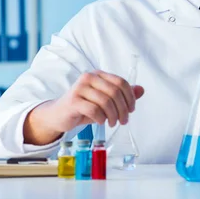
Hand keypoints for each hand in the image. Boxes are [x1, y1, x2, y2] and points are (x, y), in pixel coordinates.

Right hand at [24, 70, 144, 144]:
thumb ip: (122, 95)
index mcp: (99, 75)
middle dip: (123, 109)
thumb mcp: (105, 102)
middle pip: (115, 92)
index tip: (131, 109)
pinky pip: (94, 109)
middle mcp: (89, 77)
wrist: (58, 116)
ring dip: (113, 115)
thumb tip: (141, 90)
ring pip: (106, 101)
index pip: (121, 82)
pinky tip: (101, 122)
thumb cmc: (83, 107)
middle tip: (124, 120)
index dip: (130, 97)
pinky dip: (101, 118)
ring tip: (113, 123)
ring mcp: (80, 88)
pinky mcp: (73, 100)